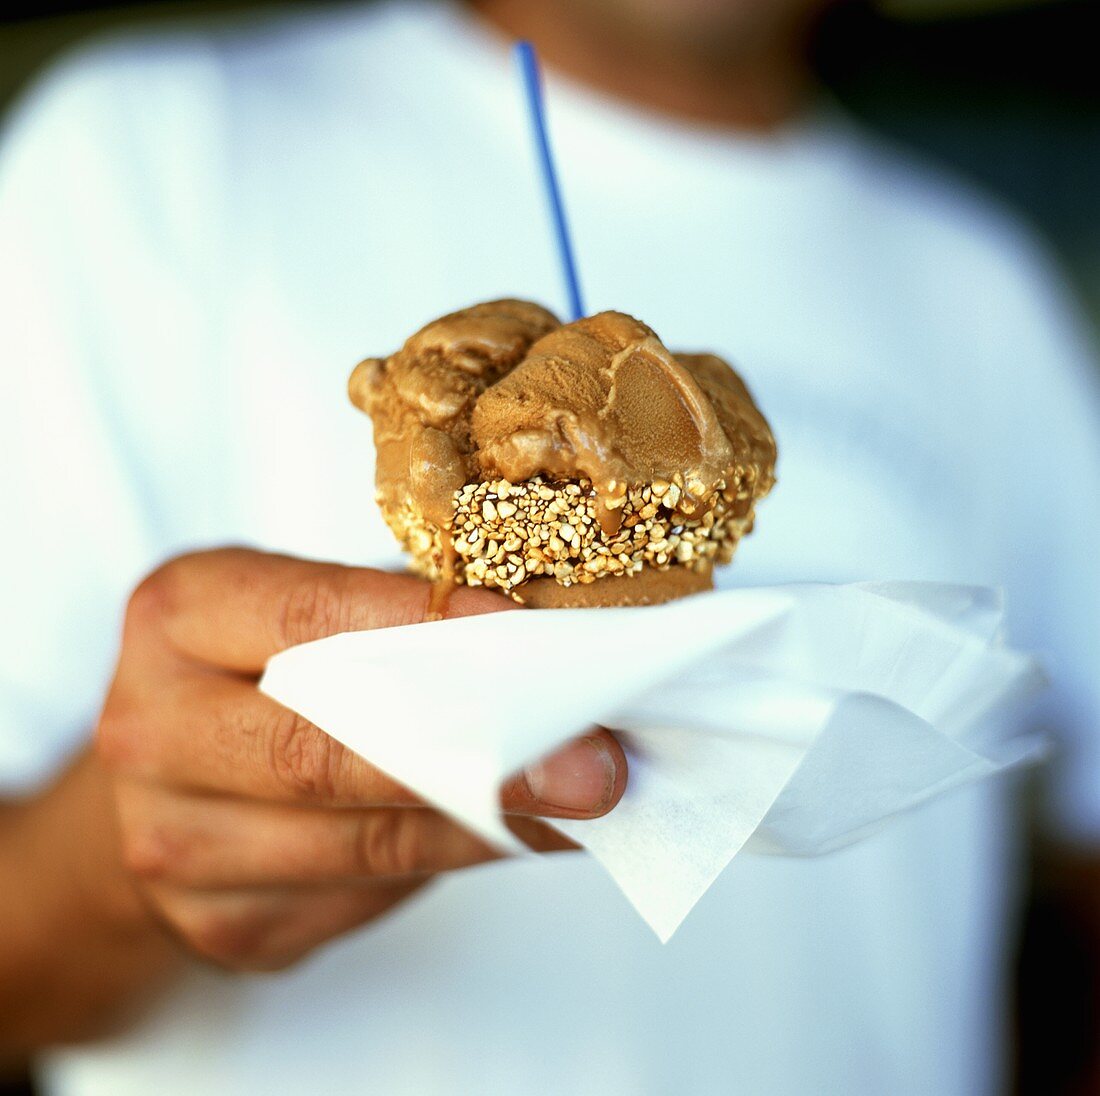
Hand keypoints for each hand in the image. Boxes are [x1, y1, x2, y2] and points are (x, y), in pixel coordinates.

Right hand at [95, 548, 626, 970]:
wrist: (168, 780)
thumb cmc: (263, 670)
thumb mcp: (301, 610)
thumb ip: (395, 622)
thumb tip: (546, 649)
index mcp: (178, 617)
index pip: (309, 618)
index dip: (423, 629)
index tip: (530, 641)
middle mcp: (153, 731)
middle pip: (325, 752)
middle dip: (480, 758)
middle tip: (596, 762)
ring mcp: (178, 842)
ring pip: (363, 842)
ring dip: (493, 824)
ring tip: (587, 801)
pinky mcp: (226, 923)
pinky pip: (370, 896)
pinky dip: (461, 861)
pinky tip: (527, 834)